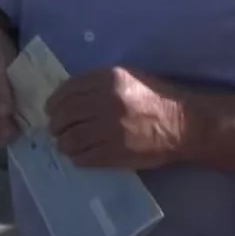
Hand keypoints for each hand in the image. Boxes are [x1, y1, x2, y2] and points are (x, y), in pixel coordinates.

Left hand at [45, 67, 187, 169]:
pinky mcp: (114, 153)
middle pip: (64, 115)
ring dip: (63, 143)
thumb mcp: (127, 78)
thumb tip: (67, 96)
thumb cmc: (156, 98)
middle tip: (57, 129)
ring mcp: (109, 129)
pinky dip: (76, 157)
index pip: (67, 90)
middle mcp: (105, 102)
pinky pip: (83, 157)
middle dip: (56, 124)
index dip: (54, 102)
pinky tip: (80, 155)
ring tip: (66, 144)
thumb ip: (98, 84)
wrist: (184, 124)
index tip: (51, 109)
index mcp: (108, 79)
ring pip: (69, 139)